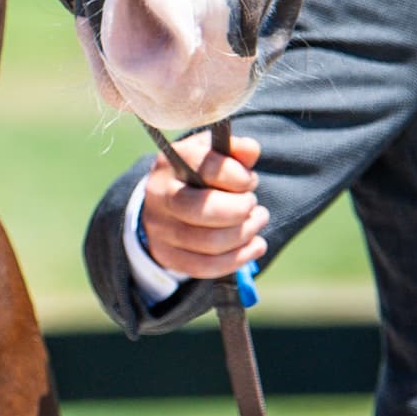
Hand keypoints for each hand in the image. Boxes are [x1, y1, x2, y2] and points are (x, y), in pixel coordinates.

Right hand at [136, 133, 265, 279]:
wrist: (164, 202)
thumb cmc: (197, 174)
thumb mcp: (212, 153)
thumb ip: (235, 149)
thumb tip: (250, 150)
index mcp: (171, 163)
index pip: (207, 168)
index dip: (237, 176)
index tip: (249, 180)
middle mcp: (159, 195)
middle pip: (201, 210)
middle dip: (239, 210)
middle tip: (252, 204)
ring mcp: (160, 229)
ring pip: (209, 242)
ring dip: (244, 233)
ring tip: (257, 221)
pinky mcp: (167, 255)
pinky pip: (206, 266)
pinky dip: (238, 259)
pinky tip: (255, 246)